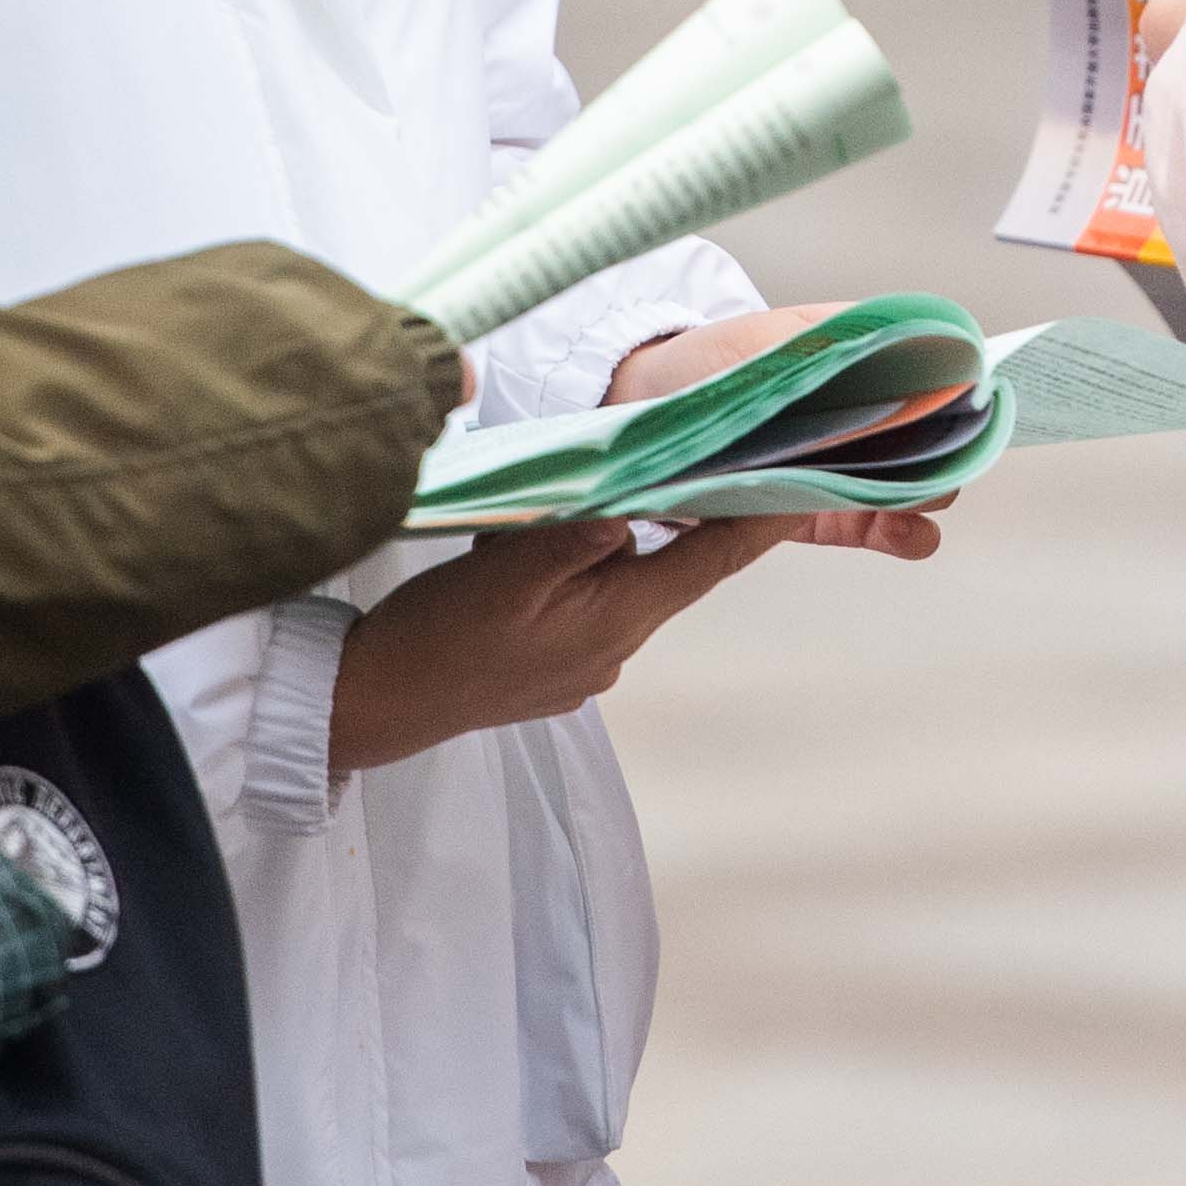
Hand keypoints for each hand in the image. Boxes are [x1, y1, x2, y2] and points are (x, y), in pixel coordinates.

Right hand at [328, 518, 788, 775]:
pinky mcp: (557, 672)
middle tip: (628, 482)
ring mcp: (588, 666)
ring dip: (593, 549)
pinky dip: (565, 578)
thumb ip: (582, 534)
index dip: (761, 519)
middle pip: (664, 566)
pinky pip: (582, 606)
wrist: (378, 703)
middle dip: (654, 519)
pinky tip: (512, 572)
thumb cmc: (439, 635)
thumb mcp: (508, 567)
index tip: (808, 482)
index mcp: (620, 620)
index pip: (713, 562)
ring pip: (616, 581)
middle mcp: (618, 649)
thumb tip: (637, 510)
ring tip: (525, 540)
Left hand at [605, 308, 950, 559]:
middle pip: (926, 429)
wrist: (629, 420)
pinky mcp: (809, 508)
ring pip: (905, 480)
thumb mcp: (775, 341)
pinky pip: (865, 521)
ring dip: (925, 491)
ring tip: (924, 502)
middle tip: (944, 458)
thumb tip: (932, 343)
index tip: (973, 403)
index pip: (927, 366)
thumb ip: (848, 344)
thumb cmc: (699, 367)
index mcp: (849, 355)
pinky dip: (895, 530)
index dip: (956, 386)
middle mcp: (851, 409)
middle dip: (944, 446)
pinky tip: (914, 536)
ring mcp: (834, 459)